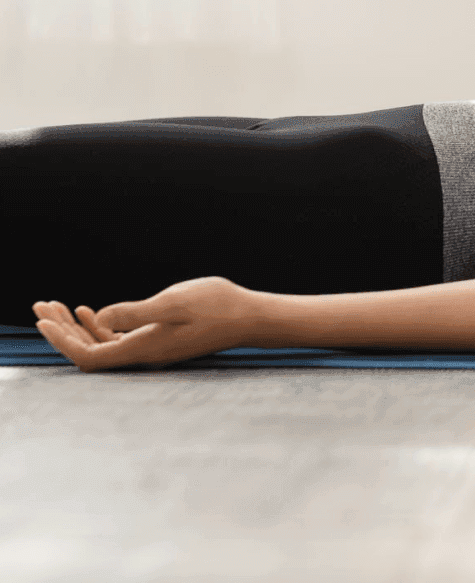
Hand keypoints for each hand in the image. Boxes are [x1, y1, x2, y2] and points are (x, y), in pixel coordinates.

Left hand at [33, 276, 257, 371]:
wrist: (251, 318)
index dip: (61, 341)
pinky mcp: (159, 342)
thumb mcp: (175, 302)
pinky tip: (90, 311)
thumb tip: (101, 316)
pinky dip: (99, 326)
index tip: (43, 320)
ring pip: (101, 345)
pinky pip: (117, 340)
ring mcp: (151, 350)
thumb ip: (136, 312)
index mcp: (143, 348)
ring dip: (76, 328)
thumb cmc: (219, 306)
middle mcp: (143, 355)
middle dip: (61, 331)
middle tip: (40, 307)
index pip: (88, 355)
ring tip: (57, 307)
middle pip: (89, 352)